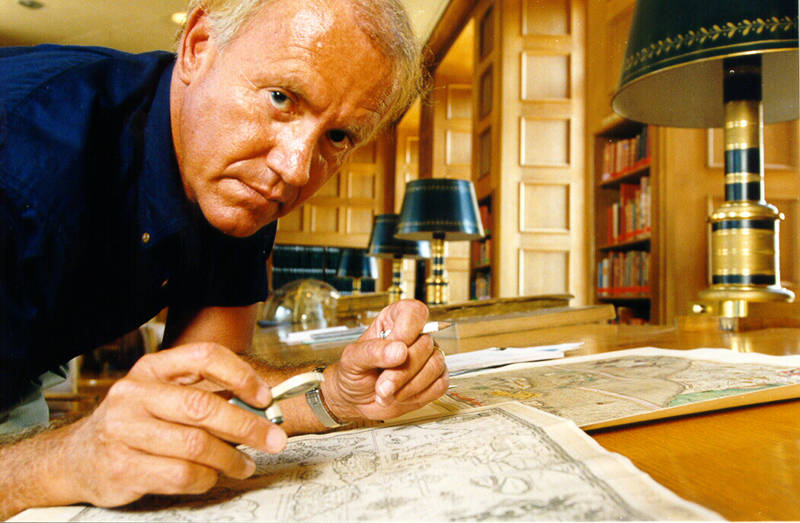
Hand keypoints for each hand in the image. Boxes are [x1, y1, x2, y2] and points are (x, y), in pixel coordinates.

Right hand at [52, 343, 286, 507]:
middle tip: (273, 439)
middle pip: (203, 406)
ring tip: (245, 465)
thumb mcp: (164, 396)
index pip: (203, 356)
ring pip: (196, 446)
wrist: (78, 457)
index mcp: (152, 369)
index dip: (240, 374)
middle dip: (247, 426)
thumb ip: (207, 396)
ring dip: (230, 459)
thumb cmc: (135, 423)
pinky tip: (211, 476)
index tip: (264, 396)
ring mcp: (124, 431)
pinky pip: (180, 475)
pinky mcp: (122, 467)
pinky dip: (206, 478)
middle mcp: (134, 394)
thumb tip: (262, 407)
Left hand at [321, 299, 448, 420]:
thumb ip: (373, 351)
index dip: (407, 331)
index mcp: (393, 321)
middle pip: (425, 344)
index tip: (394, 350)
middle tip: (382, 384)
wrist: (356, 401)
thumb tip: (399, 350)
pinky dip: (418, 395)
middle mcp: (414, 336)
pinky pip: (440, 384)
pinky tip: (402, 395)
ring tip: (387, 392)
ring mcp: (427, 357)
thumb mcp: (353, 359)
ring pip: (435, 365)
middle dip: (401, 371)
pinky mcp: (435, 379)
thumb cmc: (354, 374)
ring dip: (408, 386)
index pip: (414, 312)